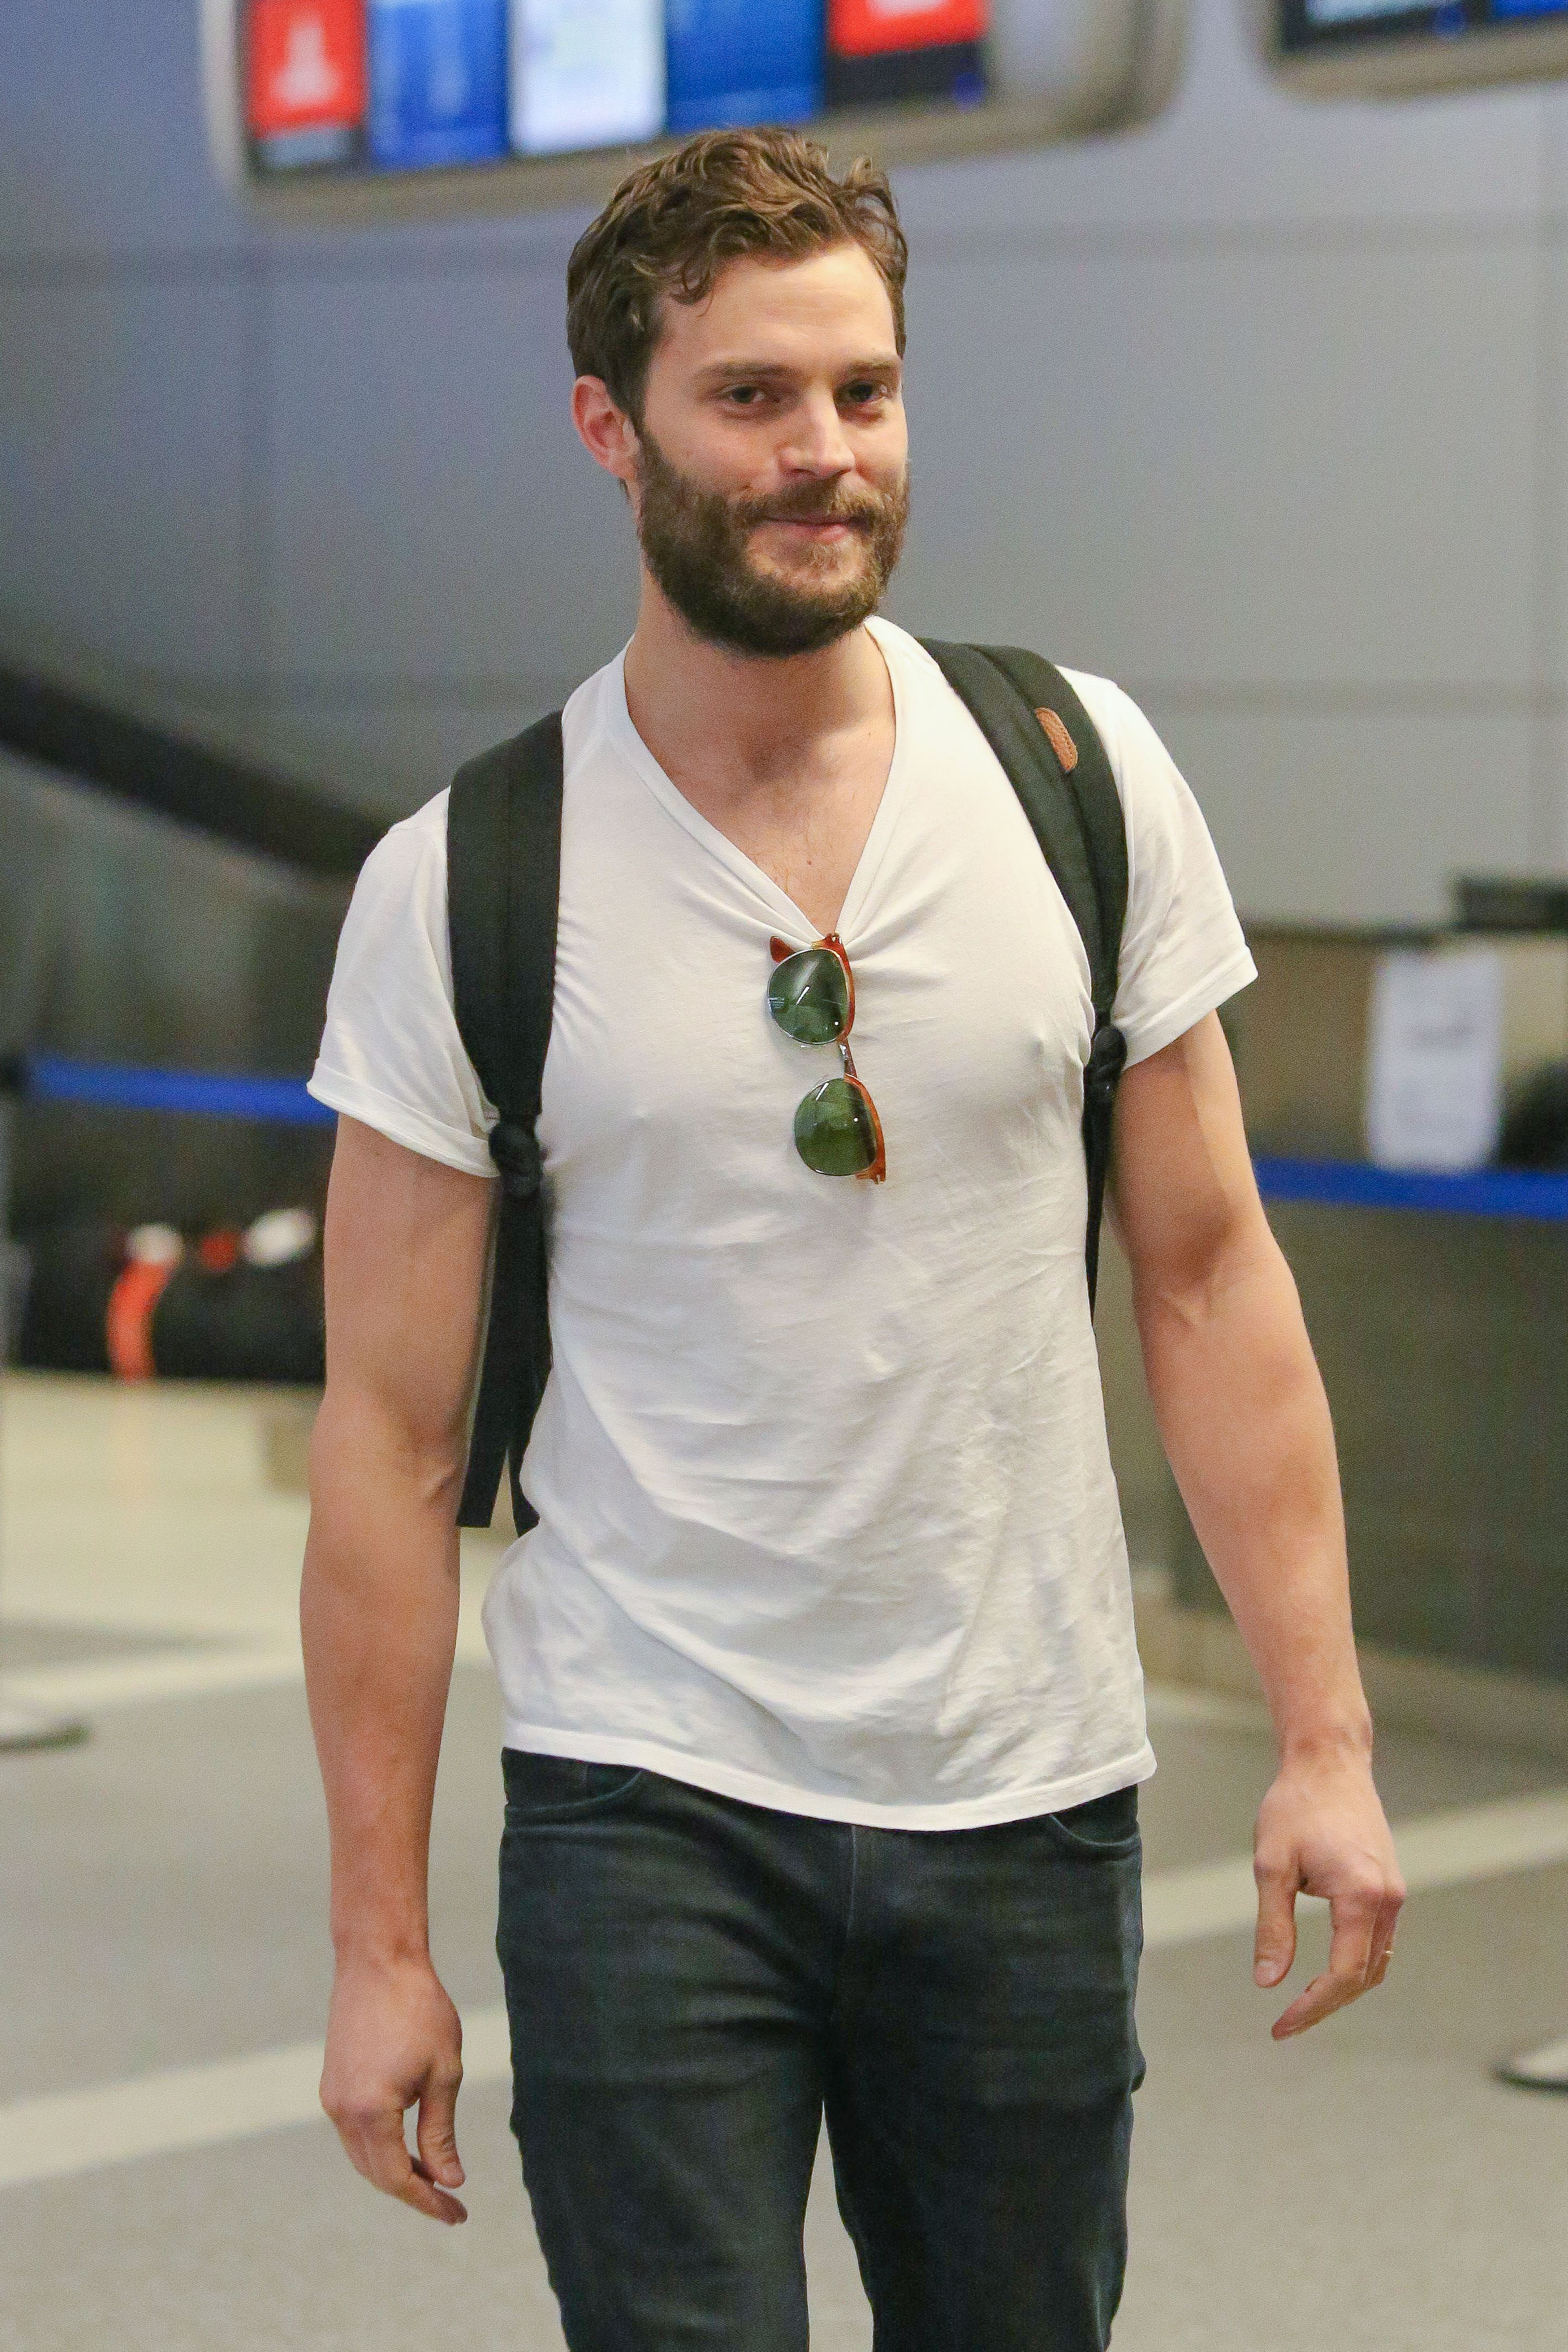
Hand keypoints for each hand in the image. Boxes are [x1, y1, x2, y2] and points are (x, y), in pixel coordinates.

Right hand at [319, 1953, 467, 2222]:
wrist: (378, 1959)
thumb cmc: (419, 2009)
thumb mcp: (442, 2072)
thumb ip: (441, 2133)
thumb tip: (449, 2180)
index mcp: (370, 2112)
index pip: (396, 2179)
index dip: (427, 2201)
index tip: (457, 2214)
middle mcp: (341, 2111)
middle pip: (376, 2173)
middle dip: (413, 2191)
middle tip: (451, 2202)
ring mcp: (331, 2097)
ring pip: (363, 2154)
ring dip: (395, 2170)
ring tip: (434, 2177)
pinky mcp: (332, 2082)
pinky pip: (355, 2131)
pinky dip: (380, 2146)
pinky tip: (407, 2143)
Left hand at [1252, 1747, 1404, 2038]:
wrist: (1329, 1762)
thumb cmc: (1295, 1806)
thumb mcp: (1271, 1865)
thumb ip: (1273, 1927)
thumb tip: (1268, 1982)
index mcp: (1362, 1897)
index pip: (1343, 1975)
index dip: (1312, 2007)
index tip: (1280, 2026)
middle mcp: (1387, 1900)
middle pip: (1363, 1977)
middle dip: (1326, 2005)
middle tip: (1286, 2023)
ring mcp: (1394, 1893)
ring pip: (1376, 1964)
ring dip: (1343, 1988)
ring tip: (1303, 2004)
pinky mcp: (1390, 1885)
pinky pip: (1378, 1941)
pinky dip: (1355, 1963)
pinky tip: (1325, 1969)